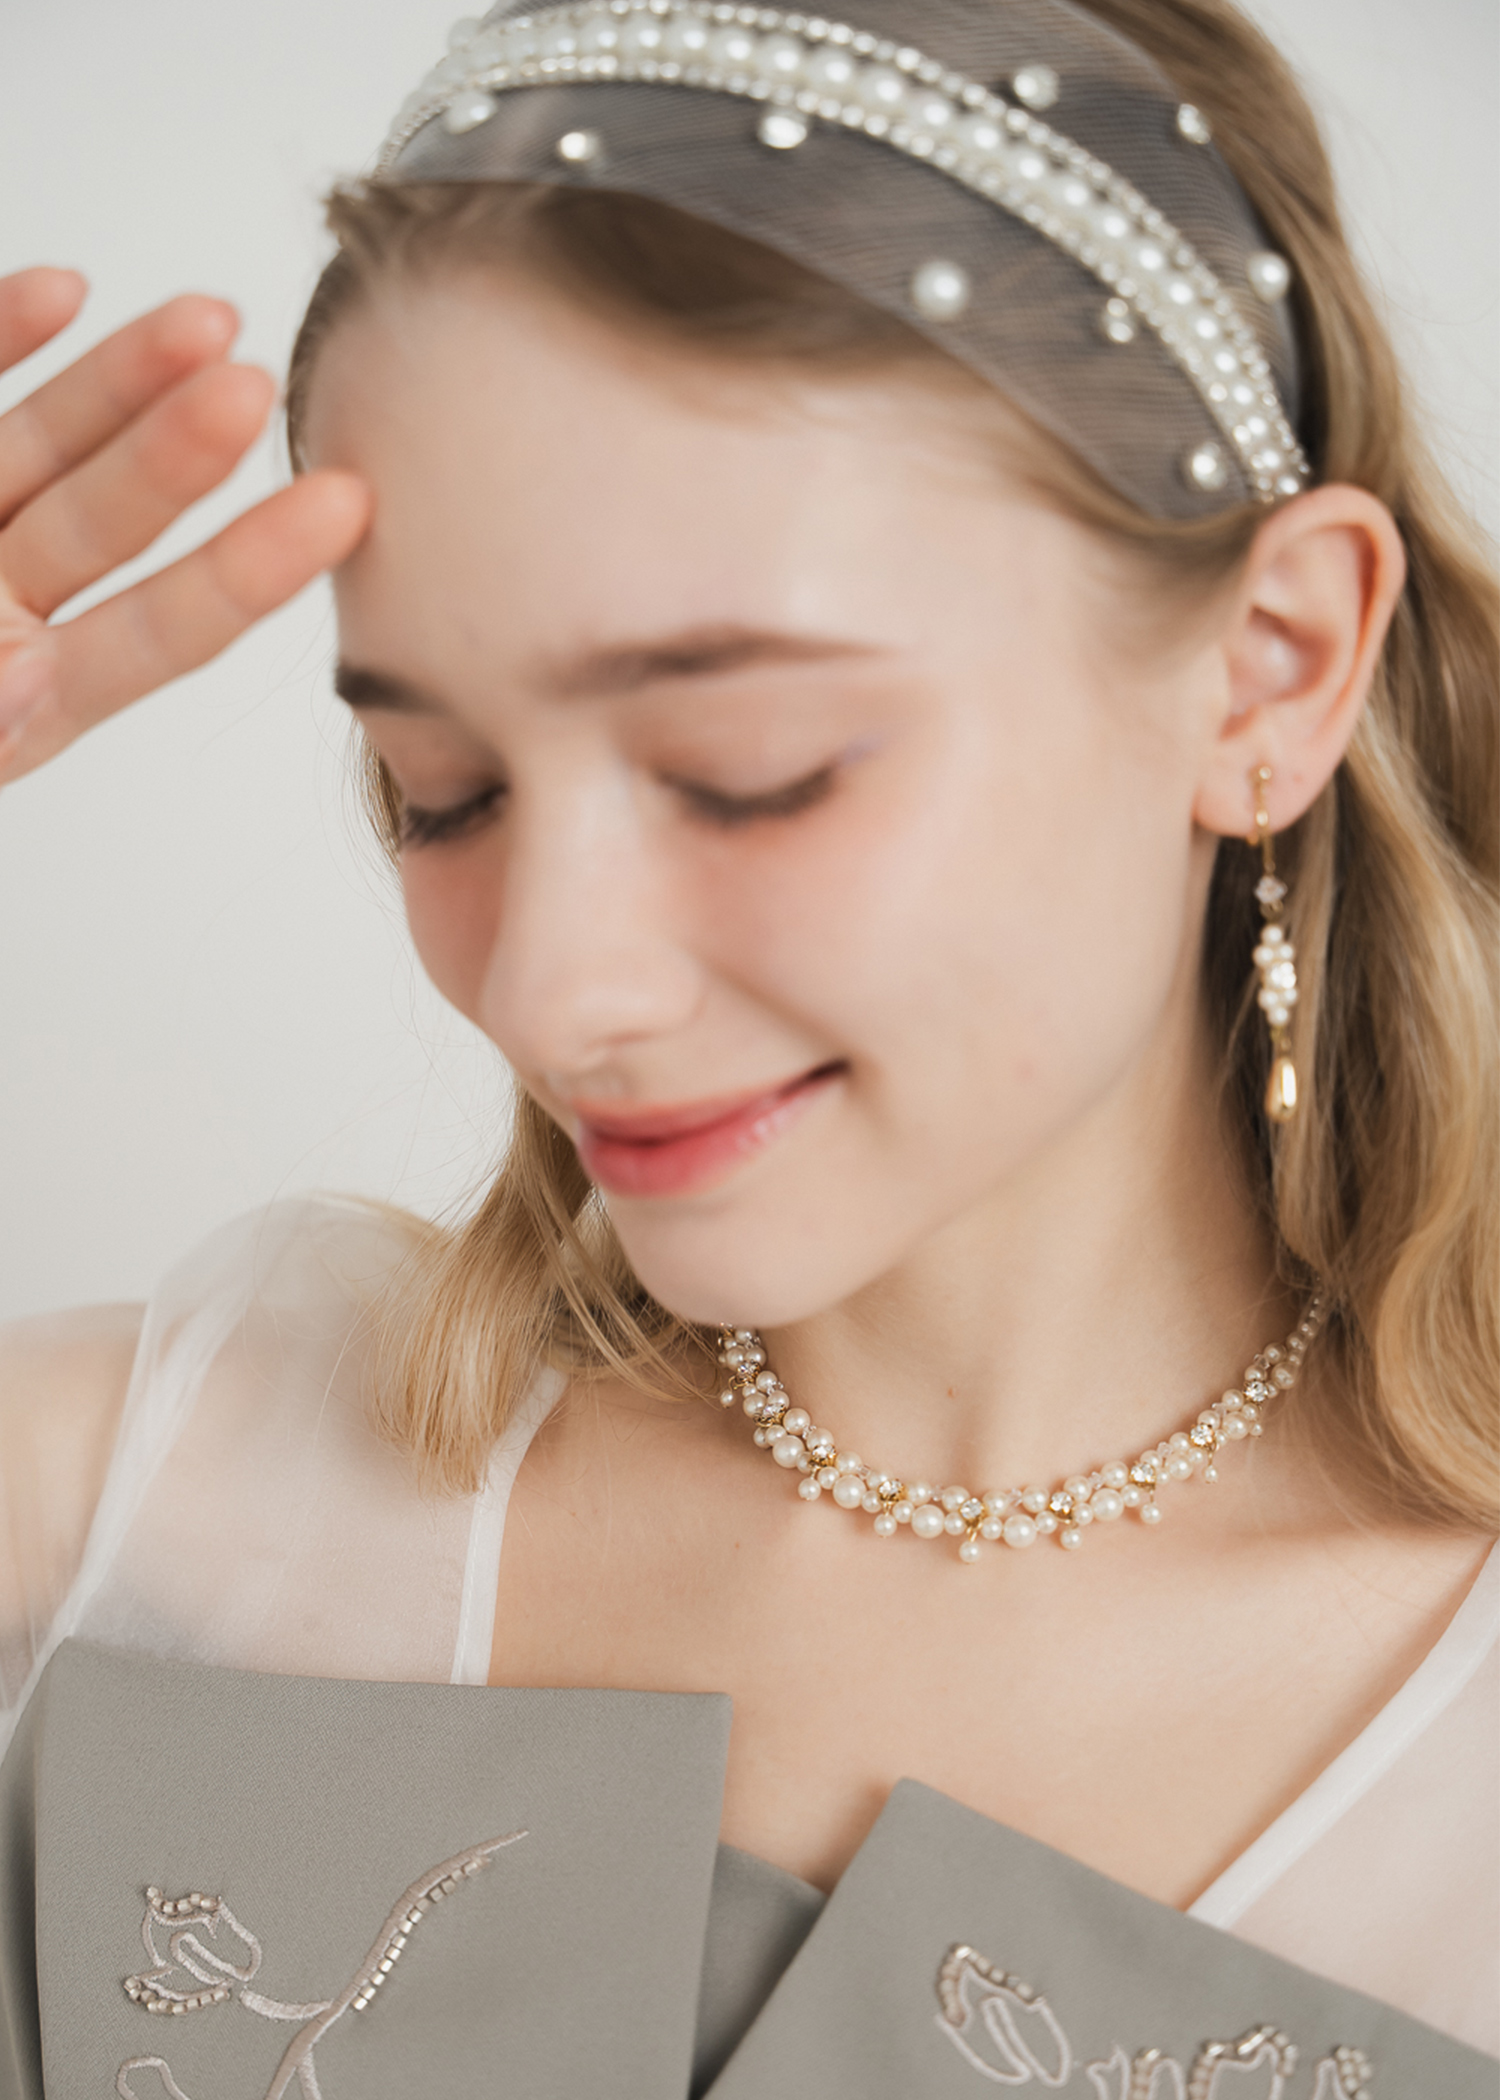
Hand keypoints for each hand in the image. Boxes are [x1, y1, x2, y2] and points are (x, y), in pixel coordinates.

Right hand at [0, 268, 369, 785]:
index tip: (345, 509)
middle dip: (183, 453)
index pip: (162, 632)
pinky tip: (65, 288)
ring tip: (208, 319)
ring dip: (118, 379)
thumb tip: (32, 678)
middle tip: (262, 390)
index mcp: (25, 698)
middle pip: (110, 521)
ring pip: (46, 445)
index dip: (248, 571)